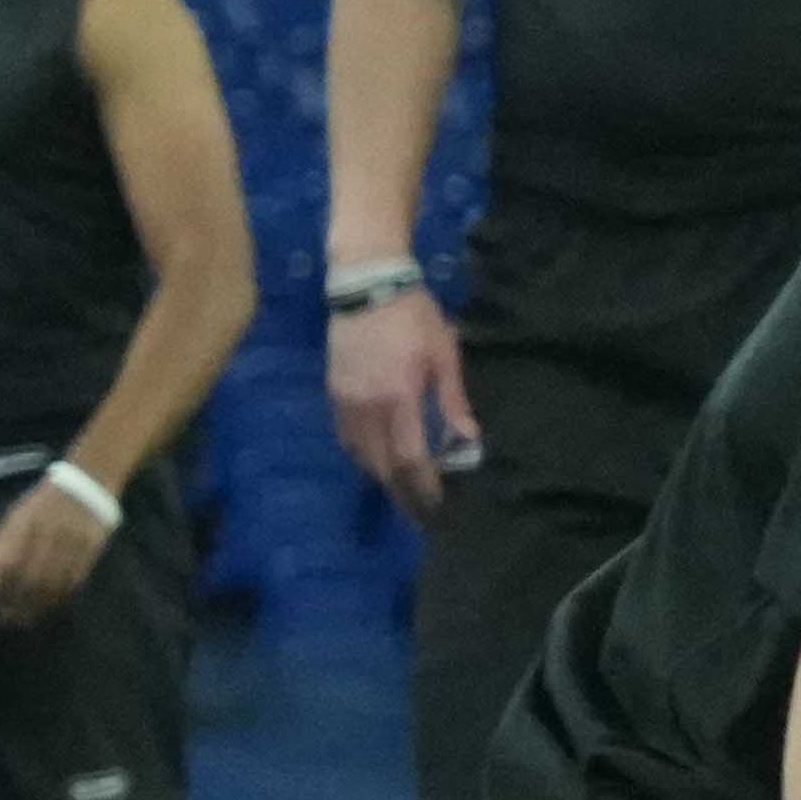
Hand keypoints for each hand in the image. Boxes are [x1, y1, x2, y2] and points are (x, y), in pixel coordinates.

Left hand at [0, 475, 119, 624]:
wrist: (88, 483)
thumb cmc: (45, 503)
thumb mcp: (17, 515)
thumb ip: (1, 541)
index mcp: (25, 527)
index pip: (7, 566)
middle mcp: (47, 536)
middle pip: (29, 579)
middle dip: (16, 603)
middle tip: (8, 620)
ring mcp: (71, 543)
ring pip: (52, 583)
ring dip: (37, 606)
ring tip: (27, 620)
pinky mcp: (91, 549)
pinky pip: (75, 579)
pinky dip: (61, 597)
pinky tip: (51, 606)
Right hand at [320, 275, 470, 523]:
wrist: (366, 285)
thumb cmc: (414, 316)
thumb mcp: (444, 354)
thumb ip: (453, 400)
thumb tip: (467, 439)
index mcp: (399, 397)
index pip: (410, 457)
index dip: (423, 487)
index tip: (437, 507)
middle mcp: (367, 406)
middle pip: (382, 465)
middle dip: (402, 493)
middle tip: (420, 514)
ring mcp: (345, 401)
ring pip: (360, 454)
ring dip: (381, 477)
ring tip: (403, 493)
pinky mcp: (333, 393)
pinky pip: (346, 437)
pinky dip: (363, 455)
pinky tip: (377, 461)